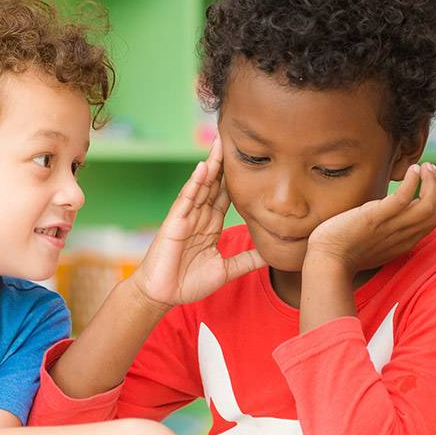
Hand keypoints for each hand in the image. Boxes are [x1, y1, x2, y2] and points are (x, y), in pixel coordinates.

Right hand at [128, 138, 265, 310]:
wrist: (163, 295)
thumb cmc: (188, 283)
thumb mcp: (226, 270)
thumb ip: (246, 260)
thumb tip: (272, 255)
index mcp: (210, 226)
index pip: (225, 197)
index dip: (237, 179)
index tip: (251, 162)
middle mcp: (199, 217)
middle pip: (214, 185)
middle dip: (223, 163)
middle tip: (234, 139)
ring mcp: (186, 217)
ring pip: (201, 186)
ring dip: (211, 165)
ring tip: (220, 144)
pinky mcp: (175, 221)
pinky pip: (187, 198)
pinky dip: (195, 182)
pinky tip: (203, 167)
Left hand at [305, 162, 435, 273]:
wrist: (326, 261)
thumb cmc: (346, 250)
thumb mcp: (377, 240)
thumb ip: (390, 228)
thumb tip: (392, 210)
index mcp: (407, 240)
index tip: (431, 178)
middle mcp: (405, 235)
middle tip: (430, 168)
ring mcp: (392, 227)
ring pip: (429, 205)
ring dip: (432, 181)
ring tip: (423, 166)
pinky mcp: (375, 218)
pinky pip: (403, 199)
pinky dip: (413, 182)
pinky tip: (412, 169)